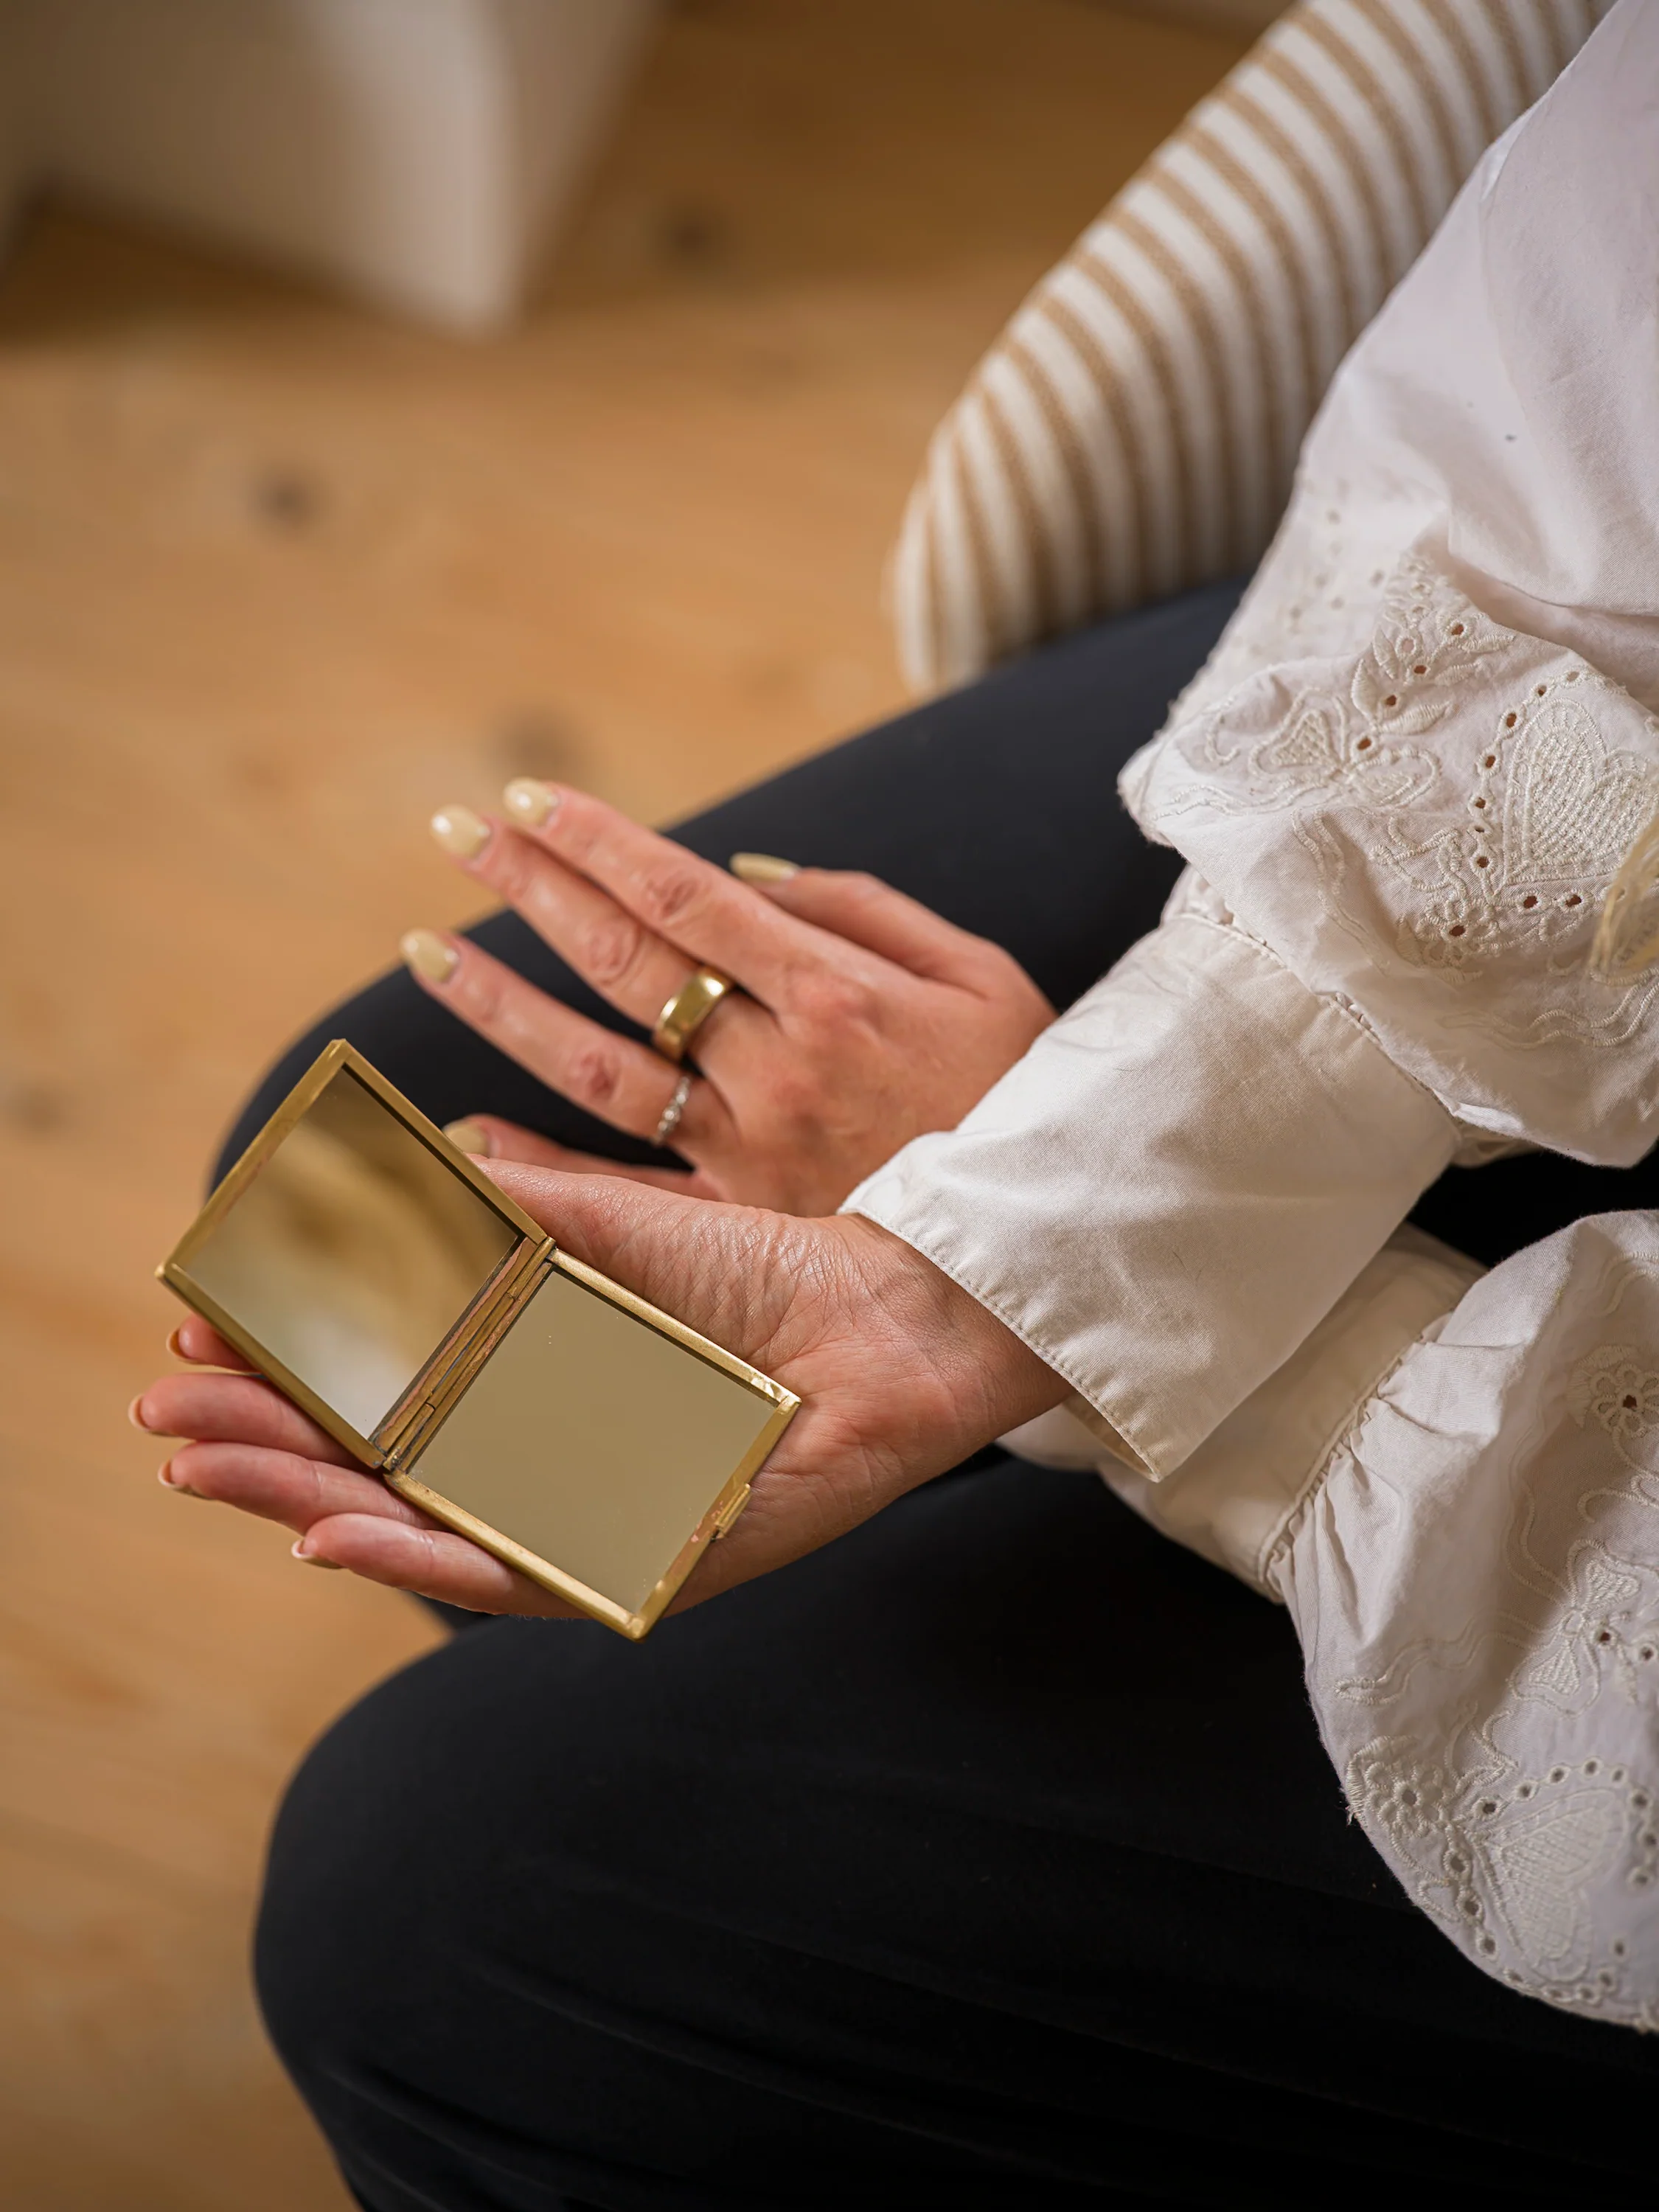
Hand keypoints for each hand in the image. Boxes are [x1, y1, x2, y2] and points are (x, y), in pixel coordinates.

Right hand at [132, 1173, 1066, 1615]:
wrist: (884, 1312)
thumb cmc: (754, 1268)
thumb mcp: (601, 1227)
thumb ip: (496, 1212)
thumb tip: (377, 1170)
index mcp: (529, 1384)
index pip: (379, 1390)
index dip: (286, 1366)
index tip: (197, 1327)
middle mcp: (544, 1461)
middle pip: (378, 1465)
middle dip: (267, 1441)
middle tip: (169, 1413)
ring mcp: (585, 1515)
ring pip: (423, 1526)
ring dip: (308, 1499)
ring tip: (211, 1465)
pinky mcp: (641, 1559)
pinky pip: (518, 1573)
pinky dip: (424, 1554)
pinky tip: (338, 1531)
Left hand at [404, 782, 1052, 1214]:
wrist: (1054, 1242)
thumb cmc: (1022, 1091)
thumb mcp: (980, 975)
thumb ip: (865, 910)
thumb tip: (743, 873)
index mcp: (835, 991)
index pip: (685, 894)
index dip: (598, 842)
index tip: (527, 799)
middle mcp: (775, 1065)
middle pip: (627, 959)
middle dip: (533, 886)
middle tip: (455, 831)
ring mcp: (746, 1146)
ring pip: (598, 1065)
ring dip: (504, 1005)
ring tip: (428, 952)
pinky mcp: (736, 1218)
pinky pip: (618, 1184)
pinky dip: (539, 1159)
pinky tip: (464, 1129)